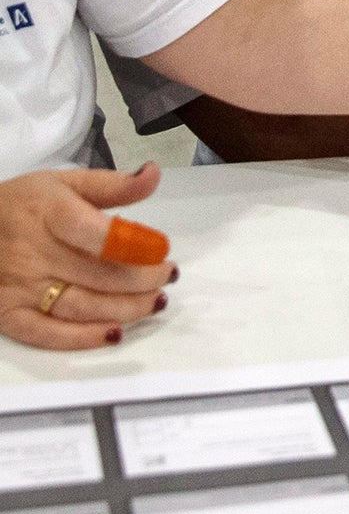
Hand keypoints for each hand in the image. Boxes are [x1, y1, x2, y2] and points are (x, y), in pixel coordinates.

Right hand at [0, 165, 175, 350]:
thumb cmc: (23, 204)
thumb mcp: (65, 182)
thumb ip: (112, 184)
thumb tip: (153, 174)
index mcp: (51, 214)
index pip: (97, 234)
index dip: (135, 246)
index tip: (162, 249)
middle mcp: (34, 253)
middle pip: (97, 275)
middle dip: (142, 280)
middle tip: (167, 277)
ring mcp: (19, 288)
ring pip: (80, 306)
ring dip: (125, 309)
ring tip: (155, 302)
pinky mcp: (6, 314)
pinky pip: (46, 333)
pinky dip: (81, 338)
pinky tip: (113, 334)